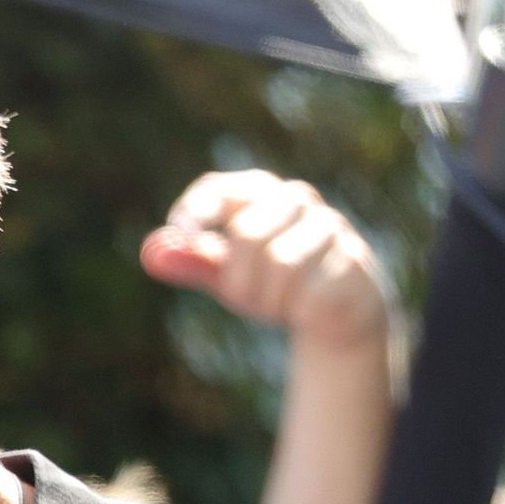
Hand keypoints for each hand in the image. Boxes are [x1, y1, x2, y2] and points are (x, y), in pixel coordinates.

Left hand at [141, 169, 393, 347]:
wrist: (338, 314)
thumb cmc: (274, 282)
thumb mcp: (226, 274)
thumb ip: (191, 262)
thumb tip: (151, 253)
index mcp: (260, 194)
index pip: (219, 189)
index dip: (196, 211)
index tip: (182, 233)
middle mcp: (297, 201)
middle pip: (246, 235)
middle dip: (237, 279)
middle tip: (245, 299)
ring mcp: (331, 228)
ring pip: (280, 263)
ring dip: (267, 298)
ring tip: (279, 303)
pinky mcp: (354, 261)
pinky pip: (309, 290)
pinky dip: (298, 309)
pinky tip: (308, 308)